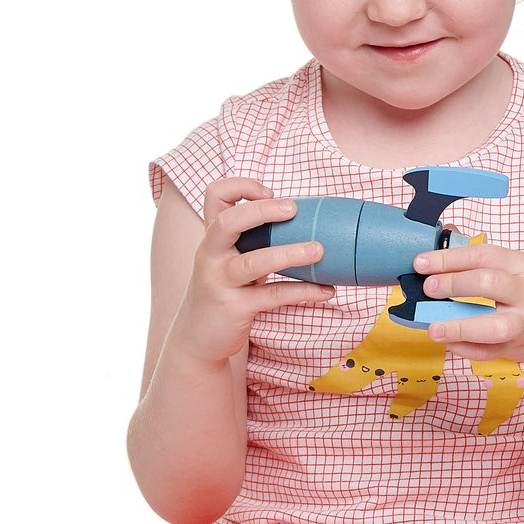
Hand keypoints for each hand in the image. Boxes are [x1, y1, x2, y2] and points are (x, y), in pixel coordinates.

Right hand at [169, 178, 333, 367]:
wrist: (197, 338)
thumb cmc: (224, 290)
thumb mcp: (231, 259)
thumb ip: (254, 240)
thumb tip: (307, 222)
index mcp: (212, 237)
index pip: (214, 195)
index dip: (241, 186)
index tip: (269, 192)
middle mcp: (210, 254)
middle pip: (228, 222)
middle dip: (262, 210)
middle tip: (293, 209)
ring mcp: (219, 282)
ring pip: (253, 262)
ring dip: (288, 253)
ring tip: (318, 250)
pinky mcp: (234, 308)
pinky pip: (272, 295)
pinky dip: (302, 291)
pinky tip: (325, 290)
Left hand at [412, 240, 523, 369]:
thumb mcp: (521, 269)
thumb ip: (485, 261)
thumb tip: (439, 248)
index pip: (483, 256)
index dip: (449, 258)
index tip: (421, 262)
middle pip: (488, 284)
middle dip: (453, 284)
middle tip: (427, 287)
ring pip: (492, 326)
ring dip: (459, 327)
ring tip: (433, 327)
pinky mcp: (516, 350)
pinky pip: (487, 352)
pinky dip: (464, 348)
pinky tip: (447, 342)